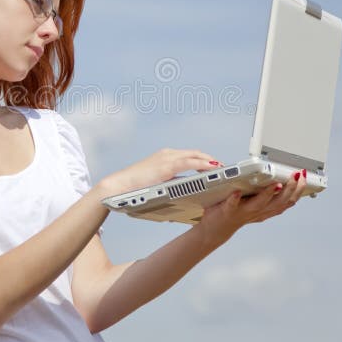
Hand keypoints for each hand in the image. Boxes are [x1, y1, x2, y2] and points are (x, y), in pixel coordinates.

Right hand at [97, 148, 220, 197]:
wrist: (120, 186)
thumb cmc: (135, 188)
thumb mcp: (156, 183)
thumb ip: (169, 182)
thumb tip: (182, 188)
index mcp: (164, 157)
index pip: (188, 155)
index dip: (202, 159)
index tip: (213, 165)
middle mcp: (167, 154)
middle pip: (194, 153)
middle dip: (209, 159)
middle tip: (222, 167)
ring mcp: (167, 158)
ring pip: (195, 155)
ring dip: (210, 161)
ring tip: (221, 168)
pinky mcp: (166, 166)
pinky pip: (190, 162)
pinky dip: (203, 164)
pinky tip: (212, 169)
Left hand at [197, 170, 307, 246]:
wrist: (216, 229)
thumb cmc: (236, 212)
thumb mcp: (256, 203)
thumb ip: (267, 193)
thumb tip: (279, 176)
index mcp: (265, 209)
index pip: (287, 201)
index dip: (298, 190)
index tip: (304, 177)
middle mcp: (257, 212)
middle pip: (278, 203)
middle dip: (290, 189)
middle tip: (296, 176)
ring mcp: (243, 212)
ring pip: (259, 205)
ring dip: (268, 194)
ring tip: (275, 184)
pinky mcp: (227, 211)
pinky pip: (231, 205)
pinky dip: (234, 199)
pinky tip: (236, 192)